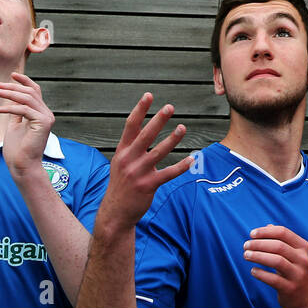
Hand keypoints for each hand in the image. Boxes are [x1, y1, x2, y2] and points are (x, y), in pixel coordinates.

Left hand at [0, 72, 54, 180]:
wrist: (23, 165)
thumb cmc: (18, 149)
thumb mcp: (15, 125)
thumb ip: (16, 112)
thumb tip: (11, 98)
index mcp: (41, 113)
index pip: (35, 91)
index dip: (25, 81)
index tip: (12, 75)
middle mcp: (46, 113)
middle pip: (30, 92)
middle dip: (12, 87)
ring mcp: (46, 118)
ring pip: (27, 98)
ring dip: (8, 94)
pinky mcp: (43, 123)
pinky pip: (24, 110)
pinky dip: (9, 107)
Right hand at [96, 93, 191, 230]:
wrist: (115, 213)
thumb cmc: (121, 184)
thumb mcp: (120, 162)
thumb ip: (131, 146)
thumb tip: (143, 126)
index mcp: (122, 151)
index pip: (130, 126)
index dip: (140, 109)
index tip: (149, 95)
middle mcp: (129, 159)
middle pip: (145, 135)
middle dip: (158, 120)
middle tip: (170, 106)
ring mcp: (138, 173)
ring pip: (158, 152)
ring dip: (172, 139)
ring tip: (183, 127)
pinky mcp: (148, 185)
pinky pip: (168, 173)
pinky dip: (181, 167)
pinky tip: (192, 159)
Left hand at [243, 224, 307, 307]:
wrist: (306, 295)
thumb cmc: (295, 270)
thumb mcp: (293, 253)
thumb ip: (282, 240)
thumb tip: (267, 227)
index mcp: (303, 247)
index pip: (283, 232)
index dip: (265, 232)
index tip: (251, 233)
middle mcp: (302, 259)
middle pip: (279, 246)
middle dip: (259, 244)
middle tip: (246, 245)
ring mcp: (297, 274)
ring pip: (276, 261)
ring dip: (258, 256)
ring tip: (246, 255)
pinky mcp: (290, 288)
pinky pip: (273, 279)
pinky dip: (260, 273)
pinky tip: (253, 270)